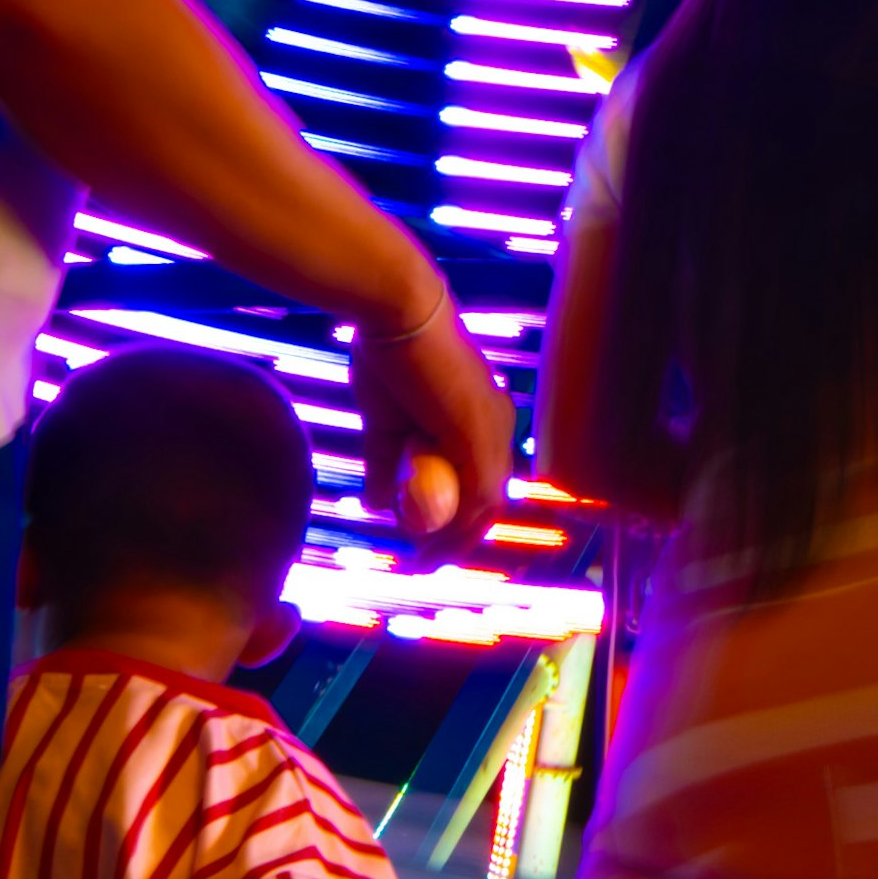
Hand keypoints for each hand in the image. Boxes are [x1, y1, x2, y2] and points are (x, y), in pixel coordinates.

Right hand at [351, 297, 513, 548]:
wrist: (395, 315)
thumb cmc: (388, 357)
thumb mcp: (384, 427)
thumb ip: (386, 466)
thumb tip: (377, 505)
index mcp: (484, 420)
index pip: (482, 485)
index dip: (458, 522)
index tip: (426, 545)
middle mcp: (500, 427)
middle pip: (489, 502)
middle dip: (458, 539)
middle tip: (424, 563)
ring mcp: (495, 432)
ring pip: (484, 505)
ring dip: (454, 540)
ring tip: (422, 560)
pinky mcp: (483, 437)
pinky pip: (476, 497)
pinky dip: (455, 527)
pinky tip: (428, 543)